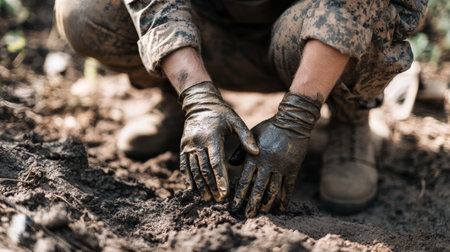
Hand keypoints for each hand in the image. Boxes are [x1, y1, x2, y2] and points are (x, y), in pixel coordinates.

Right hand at [179, 81, 258, 201]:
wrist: (200, 104)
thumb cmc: (222, 114)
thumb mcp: (235, 121)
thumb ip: (246, 137)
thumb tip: (257, 153)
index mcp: (213, 137)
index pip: (216, 162)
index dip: (220, 179)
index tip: (225, 193)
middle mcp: (198, 143)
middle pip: (204, 169)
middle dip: (212, 186)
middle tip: (218, 200)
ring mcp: (188, 145)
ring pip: (193, 169)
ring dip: (200, 185)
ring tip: (207, 198)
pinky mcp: (183, 147)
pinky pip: (184, 165)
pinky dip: (188, 178)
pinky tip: (192, 190)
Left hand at [230, 92, 320, 216]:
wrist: (292, 122)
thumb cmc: (269, 128)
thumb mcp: (251, 136)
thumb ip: (240, 151)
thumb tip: (230, 164)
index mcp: (254, 158)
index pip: (244, 181)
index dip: (238, 195)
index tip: (233, 207)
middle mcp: (266, 164)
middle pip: (258, 189)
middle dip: (251, 204)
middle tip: (247, 216)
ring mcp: (281, 167)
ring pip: (272, 190)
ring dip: (267, 203)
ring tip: (262, 213)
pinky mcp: (293, 168)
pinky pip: (288, 187)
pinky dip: (285, 198)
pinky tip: (281, 207)